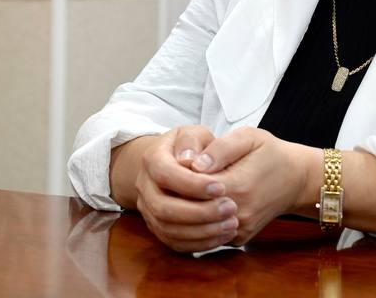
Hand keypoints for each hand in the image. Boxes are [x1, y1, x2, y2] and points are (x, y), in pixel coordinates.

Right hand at [132, 125, 240, 252]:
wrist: (171, 164)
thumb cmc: (189, 147)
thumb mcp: (194, 133)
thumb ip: (194, 141)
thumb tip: (193, 161)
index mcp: (152, 159)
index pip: (165, 174)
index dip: (192, 184)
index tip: (221, 187)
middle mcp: (144, 187)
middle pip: (163, 208)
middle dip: (199, 212)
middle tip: (230, 208)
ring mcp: (148, 210)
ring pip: (168, 229)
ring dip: (202, 231)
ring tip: (231, 224)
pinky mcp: (158, 227)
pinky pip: (174, 243)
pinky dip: (199, 243)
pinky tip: (222, 235)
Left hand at [189, 127, 316, 245]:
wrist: (295, 179)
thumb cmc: (270, 154)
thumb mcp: (248, 137)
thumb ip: (220, 148)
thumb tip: (194, 164)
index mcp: (239, 186)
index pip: (192, 187)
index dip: (180, 175)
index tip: (177, 162)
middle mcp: (238, 214)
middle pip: (190, 210)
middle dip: (178, 194)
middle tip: (173, 179)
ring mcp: (239, 230)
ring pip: (197, 226)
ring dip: (185, 210)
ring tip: (182, 191)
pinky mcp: (238, 239)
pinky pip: (208, 235)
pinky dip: (197, 222)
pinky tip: (196, 204)